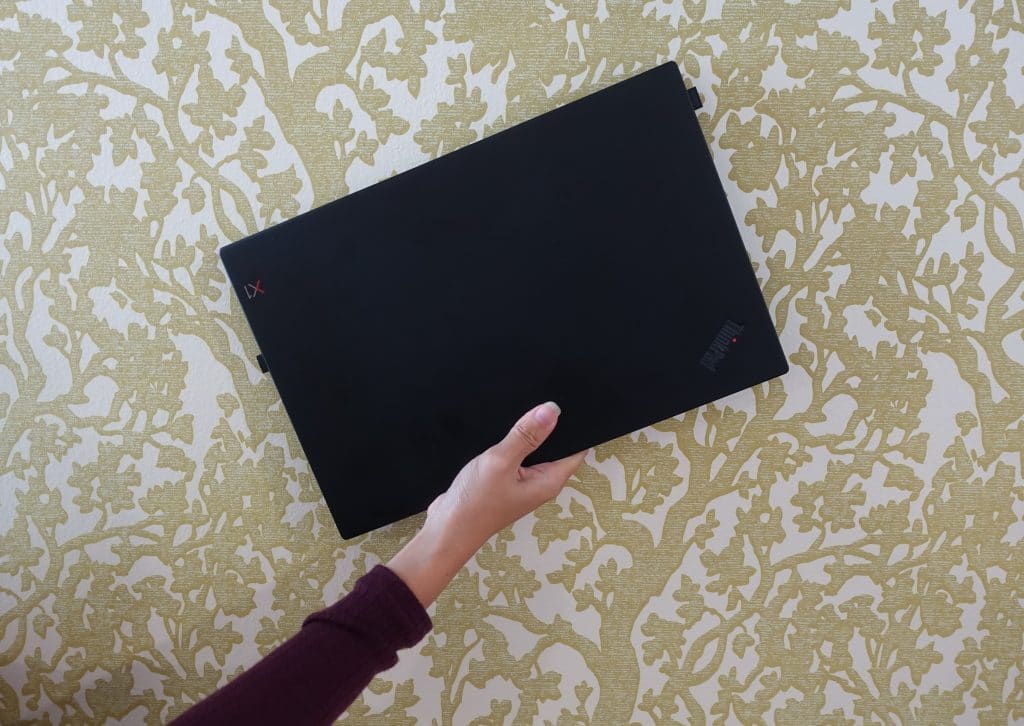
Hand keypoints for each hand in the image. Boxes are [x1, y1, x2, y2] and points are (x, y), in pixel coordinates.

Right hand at [388, 402, 585, 605]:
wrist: (447, 528)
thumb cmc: (475, 503)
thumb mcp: (501, 462)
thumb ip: (527, 435)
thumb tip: (552, 410)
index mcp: (549, 480)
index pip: (576, 448)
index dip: (575, 425)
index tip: (569, 402)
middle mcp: (540, 482)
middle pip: (555, 447)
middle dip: (549, 426)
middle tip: (541, 399)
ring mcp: (522, 482)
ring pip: (533, 449)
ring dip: (527, 434)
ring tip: (520, 410)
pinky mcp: (505, 480)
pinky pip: (516, 455)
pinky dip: (511, 442)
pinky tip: (502, 430)